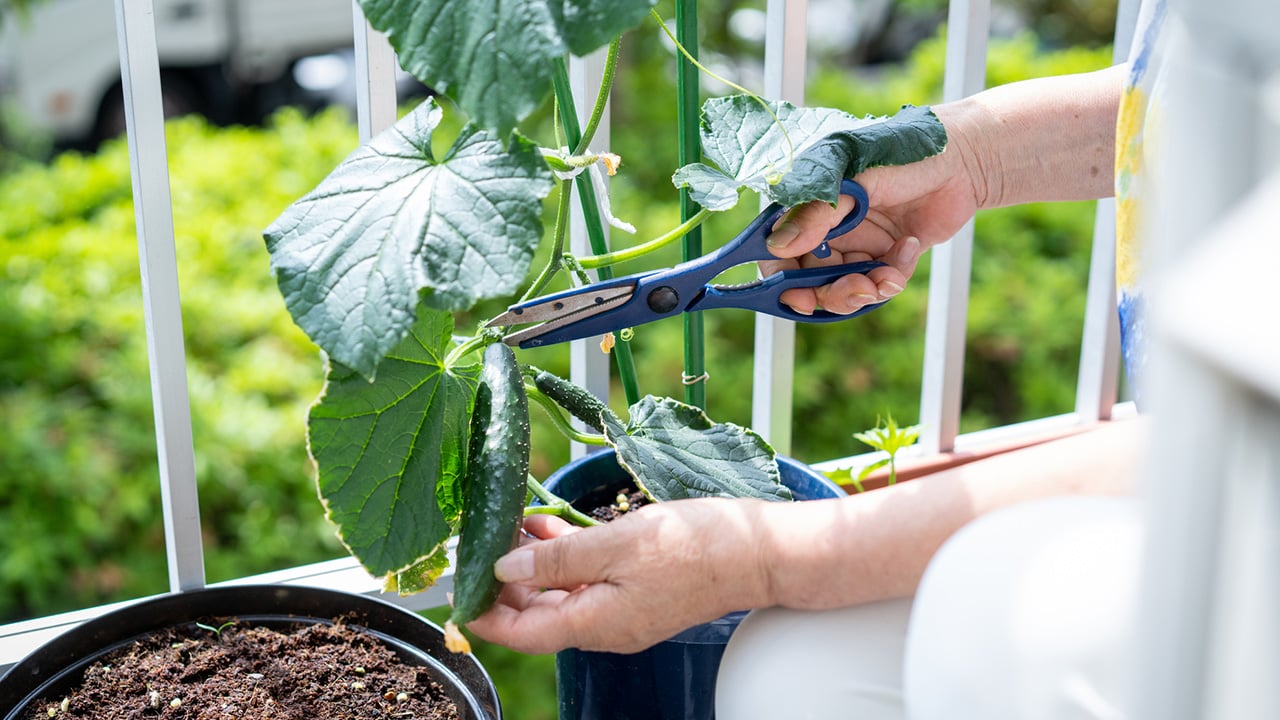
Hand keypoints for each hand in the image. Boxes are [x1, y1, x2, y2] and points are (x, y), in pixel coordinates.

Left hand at [465, 498, 772, 654]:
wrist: (759, 552)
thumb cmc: (697, 547)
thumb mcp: (616, 544)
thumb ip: (558, 560)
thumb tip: (506, 569)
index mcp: (596, 624)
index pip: (522, 633)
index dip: (485, 615)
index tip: (458, 589)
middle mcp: (605, 627)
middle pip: (537, 615)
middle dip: (505, 583)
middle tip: (481, 543)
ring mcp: (622, 611)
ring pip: (561, 595)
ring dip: (533, 566)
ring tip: (511, 526)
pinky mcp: (637, 592)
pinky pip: (587, 582)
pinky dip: (564, 559)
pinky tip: (549, 529)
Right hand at [762, 120, 982, 314]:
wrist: (964, 156)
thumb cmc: (903, 150)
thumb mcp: (855, 179)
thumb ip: (818, 214)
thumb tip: (778, 247)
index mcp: (809, 203)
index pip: (778, 247)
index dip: (780, 276)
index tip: (796, 296)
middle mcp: (828, 226)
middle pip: (808, 278)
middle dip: (829, 292)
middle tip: (855, 292)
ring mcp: (857, 242)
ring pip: (843, 287)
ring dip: (862, 291)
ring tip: (884, 279)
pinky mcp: (886, 255)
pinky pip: (878, 283)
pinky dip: (892, 276)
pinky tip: (909, 247)